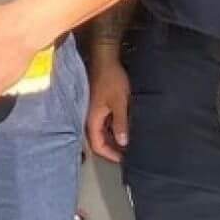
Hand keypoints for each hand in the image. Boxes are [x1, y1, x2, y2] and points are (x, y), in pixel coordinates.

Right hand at [85, 48, 129, 162]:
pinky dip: (113, 129)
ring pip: (102, 132)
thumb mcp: (119, 103)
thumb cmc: (111, 80)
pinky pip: (104, 124)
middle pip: (98, 141)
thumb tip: (123, 142)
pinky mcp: (99, 106)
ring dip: (113, 139)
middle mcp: (90, 118)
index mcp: (92, 119)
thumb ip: (120, 123)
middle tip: (128, 154)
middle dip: (112, 149)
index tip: (124, 159)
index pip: (97, 145)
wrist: (105, 60)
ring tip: (128, 144)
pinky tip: (125, 129)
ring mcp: (94, 112)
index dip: (110, 155)